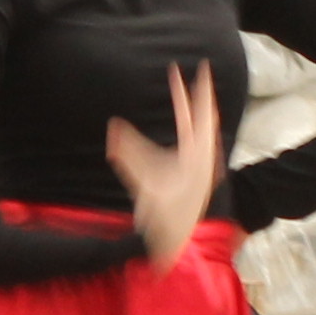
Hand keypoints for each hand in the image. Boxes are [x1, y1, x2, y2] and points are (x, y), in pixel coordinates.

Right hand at [105, 63, 222, 270]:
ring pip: (198, 129)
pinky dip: (189, 127)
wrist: (180, 248)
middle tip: (195, 69)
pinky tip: (184, 123)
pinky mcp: (193, 173)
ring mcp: (200, 165)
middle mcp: (202, 157)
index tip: (201, 66)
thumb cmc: (168, 220)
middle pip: (202, 117)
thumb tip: (113, 130)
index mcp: (197, 156)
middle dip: (196, 93)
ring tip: (185, 90)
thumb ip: (129, 156)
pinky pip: (192, 143)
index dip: (200, 90)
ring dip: (192, 109)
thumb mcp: (147, 186)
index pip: (201, 115)